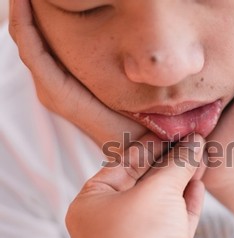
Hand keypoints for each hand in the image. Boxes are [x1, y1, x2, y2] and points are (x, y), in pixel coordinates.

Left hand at [8, 0, 145, 146]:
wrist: (132, 150)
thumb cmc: (129, 133)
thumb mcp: (120, 108)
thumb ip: (110, 89)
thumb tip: (112, 52)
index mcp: (61, 94)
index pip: (32, 50)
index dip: (23, 20)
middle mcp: (51, 90)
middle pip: (27, 43)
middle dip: (24, 12)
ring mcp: (54, 89)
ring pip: (34, 46)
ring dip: (32, 19)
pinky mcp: (62, 86)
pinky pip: (44, 54)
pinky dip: (41, 32)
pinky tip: (51, 18)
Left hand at [65, 133, 205, 237]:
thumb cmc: (138, 236)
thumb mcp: (158, 189)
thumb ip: (178, 163)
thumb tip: (195, 142)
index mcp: (93, 202)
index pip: (123, 164)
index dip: (150, 145)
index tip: (172, 133)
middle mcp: (111, 221)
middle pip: (144, 183)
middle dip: (170, 163)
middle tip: (192, 142)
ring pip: (162, 202)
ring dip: (182, 180)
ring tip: (200, 158)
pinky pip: (174, 221)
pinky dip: (187, 202)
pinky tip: (199, 183)